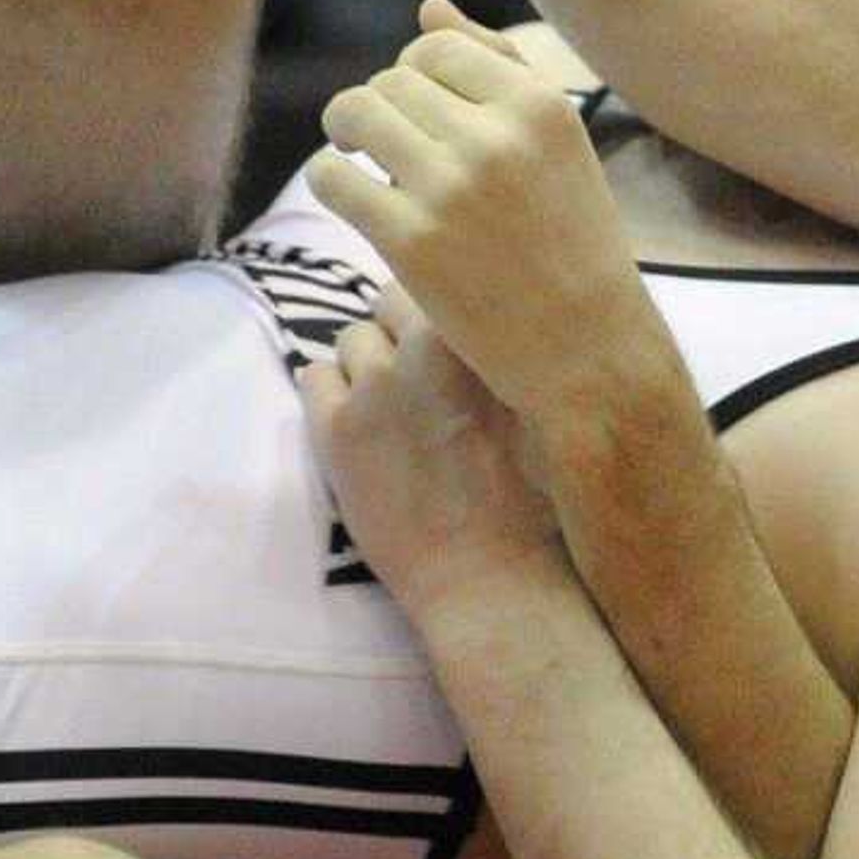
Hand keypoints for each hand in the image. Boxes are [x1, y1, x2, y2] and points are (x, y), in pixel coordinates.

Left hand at [300, 284, 567, 611]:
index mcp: (483, 332)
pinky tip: (358, 428)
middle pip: (392, 298)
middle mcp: (427, 345)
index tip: (450, 340)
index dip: (443, 309)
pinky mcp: (336, 430)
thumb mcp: (546, 404)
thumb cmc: (540, 503)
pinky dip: (330, 394)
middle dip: (403, 331)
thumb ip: (514, 351)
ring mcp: (378, 386)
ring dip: (368, 365)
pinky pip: (312, 377)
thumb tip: (500, 319)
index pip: (441, 277)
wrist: (497, 581)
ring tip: (394, 413)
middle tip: (423, 381)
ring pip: (352, 339)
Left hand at [306, 2, 664, 429]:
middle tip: (386, 149)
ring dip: (345, 134)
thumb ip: (499, 67)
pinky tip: (354, 201)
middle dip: (379, 109)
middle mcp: (496, 135)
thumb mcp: (558, 145)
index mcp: (539, 104)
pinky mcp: (410, 240)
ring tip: (363, 163)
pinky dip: (329, 180)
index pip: (435, 47)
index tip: (419, 116)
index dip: (413, 76)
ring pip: (353, 114)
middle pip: (389, 81)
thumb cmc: (573, 245)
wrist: (588, 352)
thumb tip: (427, 7)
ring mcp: (450, 187)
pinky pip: (332, 176)